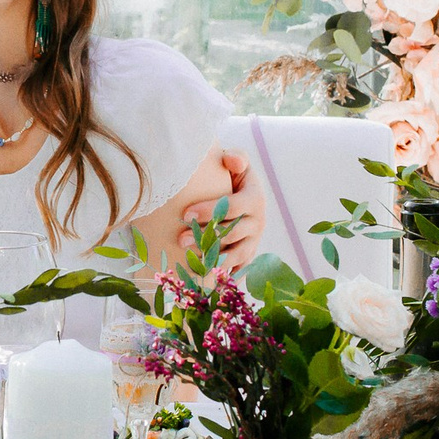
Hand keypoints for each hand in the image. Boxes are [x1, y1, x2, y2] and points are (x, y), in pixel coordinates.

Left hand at [181, 149, 267, 264]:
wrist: (240, 193)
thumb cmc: (231, 175)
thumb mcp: (237, 162)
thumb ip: (236, 157)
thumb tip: (232, 161)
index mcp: (255, 198)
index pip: (234, 206)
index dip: (211, 211)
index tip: (186, 213)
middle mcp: (258, 221)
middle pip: (233, 233)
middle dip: (206, 237)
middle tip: (181, 239)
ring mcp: (253, 241)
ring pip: (235, 255)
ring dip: (212, 259)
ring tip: (189, 260)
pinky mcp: (247, 255)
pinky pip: (237, 269)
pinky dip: (223, 275)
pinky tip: (205, 280)